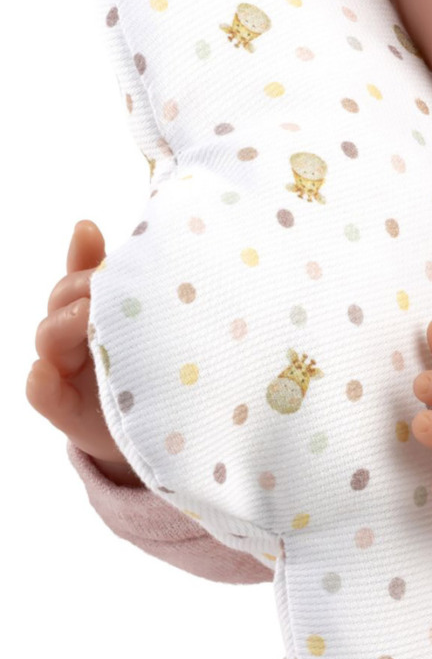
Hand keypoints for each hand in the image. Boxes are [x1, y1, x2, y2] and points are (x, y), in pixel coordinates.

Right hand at [26, 220, 140, 487]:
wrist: (163, 428)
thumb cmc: (158, 366)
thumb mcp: (159, 323)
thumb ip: (147, 285)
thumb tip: (140, 239)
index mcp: (97, 309)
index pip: (82, 272)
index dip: (83, 251)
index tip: (88, 230)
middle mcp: (77, 335)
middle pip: (62, 298)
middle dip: (80, 286)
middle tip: (106, 286)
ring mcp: (67, 370)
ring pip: (48, 337)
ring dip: (64, 324)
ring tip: (88, 316)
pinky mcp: (65, 409)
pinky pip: (42, 392)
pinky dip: (42, 383)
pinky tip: (45, 373)